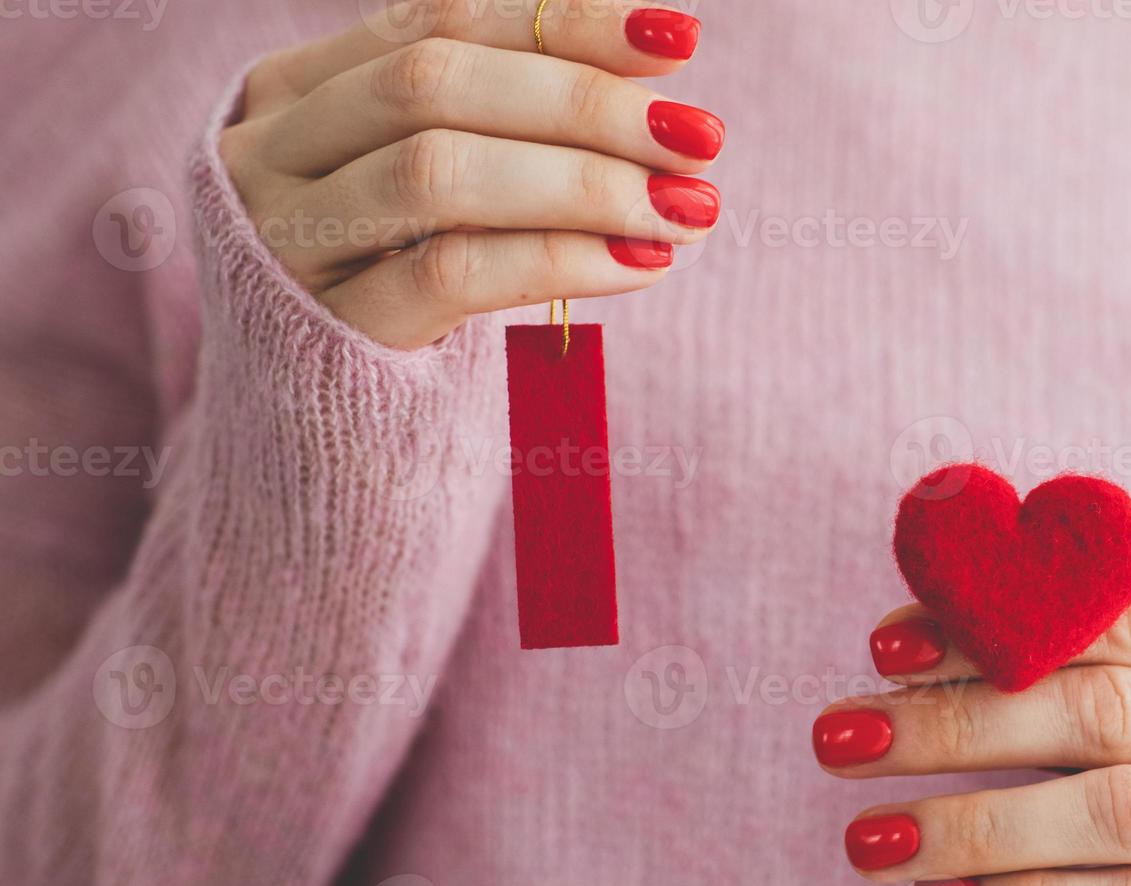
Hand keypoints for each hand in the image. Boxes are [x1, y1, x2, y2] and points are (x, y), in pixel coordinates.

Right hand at [219, 0, 721, 348]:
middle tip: (698, 139)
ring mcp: (284, 243)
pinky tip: (641, 263)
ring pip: (440, 172)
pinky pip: (453, 275)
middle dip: (584, 104)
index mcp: (294, 90)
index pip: (439, 20)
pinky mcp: (329, 332)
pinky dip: (562, 259)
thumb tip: (654, 69)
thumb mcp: (428, 192)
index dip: (563, 21)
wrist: (316, 436)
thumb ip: (501, 124)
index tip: (678, 40)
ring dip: (583, 182)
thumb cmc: (393, 292)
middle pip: (434, 83)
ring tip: (684, 208)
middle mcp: (268, 153)